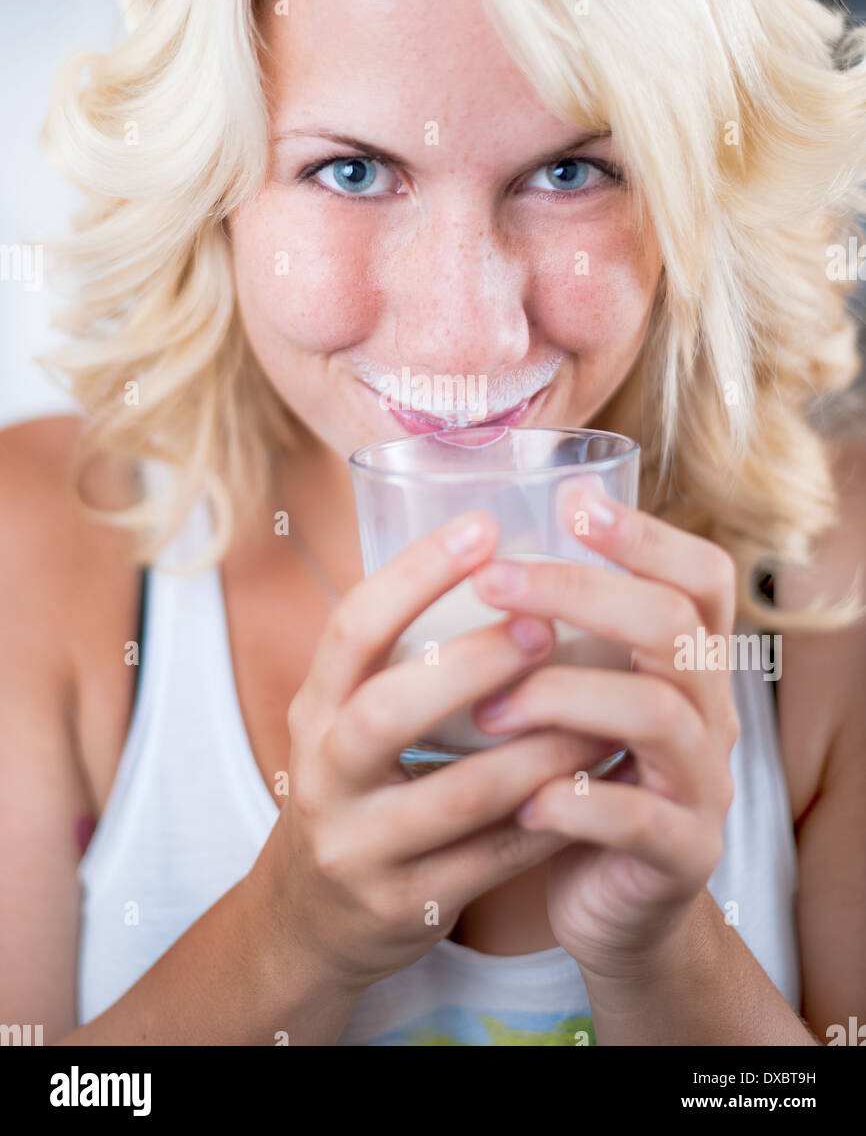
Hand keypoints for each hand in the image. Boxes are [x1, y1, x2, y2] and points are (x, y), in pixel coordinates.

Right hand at [250, 508, 611, 994]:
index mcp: (315, 709)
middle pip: (388, 711)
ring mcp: (360, 847)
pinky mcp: (405, 907)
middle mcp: (323, 774)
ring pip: (459, 794)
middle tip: (546, 624)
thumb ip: (401, 656)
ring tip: (603, 710)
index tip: (483, 527)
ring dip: (541, 748)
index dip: (415, 574)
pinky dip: (552, 814)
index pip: (352, 629)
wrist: (311, 919)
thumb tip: (497, 554)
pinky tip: (597, 781)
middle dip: (473, 663)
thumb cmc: (354, 787)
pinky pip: (492, 858)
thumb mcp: (346, 718)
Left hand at [469, 482, 739, 983]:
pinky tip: (520, 798)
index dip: (647, 535)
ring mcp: (705, 785)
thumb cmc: (576, 780)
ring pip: (655, 712)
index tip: (574, 501)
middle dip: (578, 593)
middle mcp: (711, 713)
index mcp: (686, 664)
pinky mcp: (682, 855)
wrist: (614, 908)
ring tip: (486, 711)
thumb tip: (468, 552)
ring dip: (559, 697)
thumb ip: (557, 640)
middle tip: (493, 581)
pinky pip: (637, 818)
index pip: (700, 577)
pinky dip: (571, 800)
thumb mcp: (577, 701)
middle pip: (671, 624)